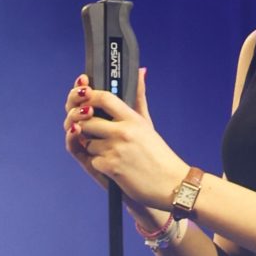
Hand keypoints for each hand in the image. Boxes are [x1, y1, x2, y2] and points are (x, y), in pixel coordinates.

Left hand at [63, 70, 188, 213]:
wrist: (172, 184)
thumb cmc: (158, 154)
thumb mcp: (147, 124)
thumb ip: (138, 98)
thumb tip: (141, 71)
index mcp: (133, 119)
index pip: (103, 97)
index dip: (88, 96)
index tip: (84, 99)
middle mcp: (123, 131)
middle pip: (87, 120)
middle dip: (85, 126)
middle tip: (92, 131)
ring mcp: (116, 149)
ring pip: (87, 142)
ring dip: (93, 148)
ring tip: (111, 153)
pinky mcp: (111, 167)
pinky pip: (92, 160)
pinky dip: (99, 164)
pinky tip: (114, 167)